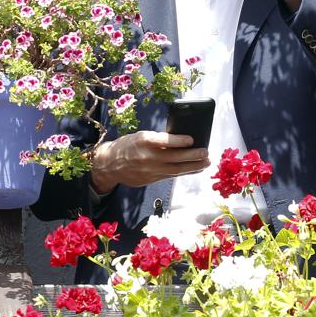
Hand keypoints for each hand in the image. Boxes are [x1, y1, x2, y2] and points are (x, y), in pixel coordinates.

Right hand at [89, 131, 209, 193]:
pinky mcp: (151, 179)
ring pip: (176, 169)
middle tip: (206, 152)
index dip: (178, 141)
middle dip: (193, 156)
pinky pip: (171, 175)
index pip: (163, 141)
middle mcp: (147, 156)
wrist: (109, 165)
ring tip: (206, 162)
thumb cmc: (127, 145)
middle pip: (174, 157)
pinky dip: (184, 171)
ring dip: (193, 166)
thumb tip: (181, 141)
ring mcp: (150, 170)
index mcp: (143, 141)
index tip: (191, 139)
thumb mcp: (139, 136)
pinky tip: (194, 169)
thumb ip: (157, 139)